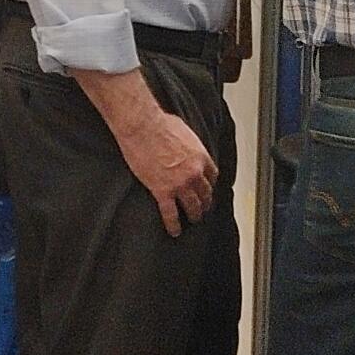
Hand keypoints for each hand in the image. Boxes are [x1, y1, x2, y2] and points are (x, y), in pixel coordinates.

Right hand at [110, 108, 217, 235]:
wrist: (142, 127)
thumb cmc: (159, 123)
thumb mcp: (182, 129)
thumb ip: (187, 142)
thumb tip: (183, 142)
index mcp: (200, 157)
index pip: (212, 175)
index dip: (209, 184)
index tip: (207, 188)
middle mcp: (194, 173)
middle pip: (205, 193)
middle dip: (205, 202)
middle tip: (203, 208)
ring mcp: (180, 184)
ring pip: (193, 206)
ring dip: (194, 215)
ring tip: (193, 220)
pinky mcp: (163, 191)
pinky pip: (171, 213)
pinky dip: (174, 225)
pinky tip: (175, 231)